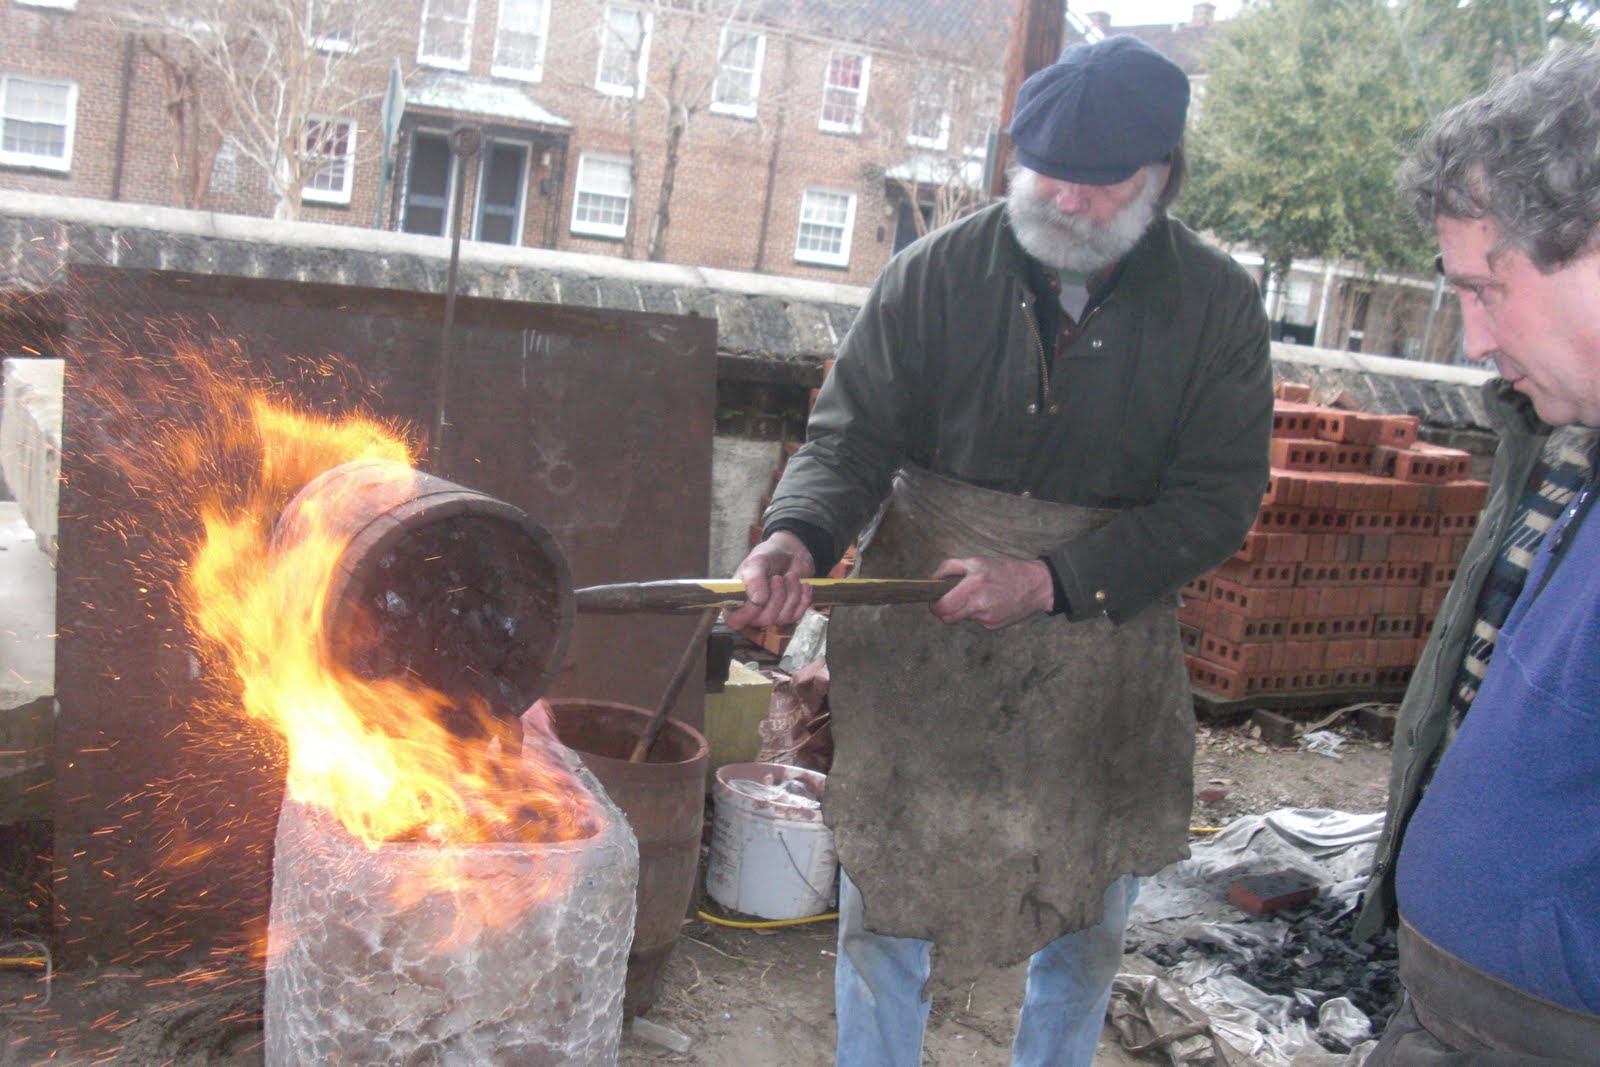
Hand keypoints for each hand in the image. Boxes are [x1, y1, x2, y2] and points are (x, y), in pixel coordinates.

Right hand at [724, 531, 815, 630]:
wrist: (791, 553)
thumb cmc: (768, 556)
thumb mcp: (757, 561)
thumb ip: (754, 579)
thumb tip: (757, 600)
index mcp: (737, 600)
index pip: (734, 620)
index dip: (747, 613)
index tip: (759, 598)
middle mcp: (753, 612)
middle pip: (764, 620)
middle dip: (776, 597)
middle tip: (777, 578)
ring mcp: (773, 615)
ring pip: (783, 618)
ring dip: (791, 594)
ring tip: (790, 575)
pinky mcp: (790, 614)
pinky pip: (798, 615)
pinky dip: (803, 597)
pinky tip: (803, 584)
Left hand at [929, 556, 1053, 629]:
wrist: (1035, 586)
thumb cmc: (1005, 570)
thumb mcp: (977, 561)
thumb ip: (951, 567)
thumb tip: (933, 580)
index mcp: (973, 585)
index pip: (943, 606)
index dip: (935, 605)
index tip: (935, 600)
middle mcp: (979, 604)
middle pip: (948, 618)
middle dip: (944, 611)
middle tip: (949, 601)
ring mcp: (986, 618)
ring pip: (961, 619)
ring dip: (963, 610)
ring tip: (977, 597)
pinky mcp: (992, 626)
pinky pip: (975, 621)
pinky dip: (977, 613)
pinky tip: (990, 603)